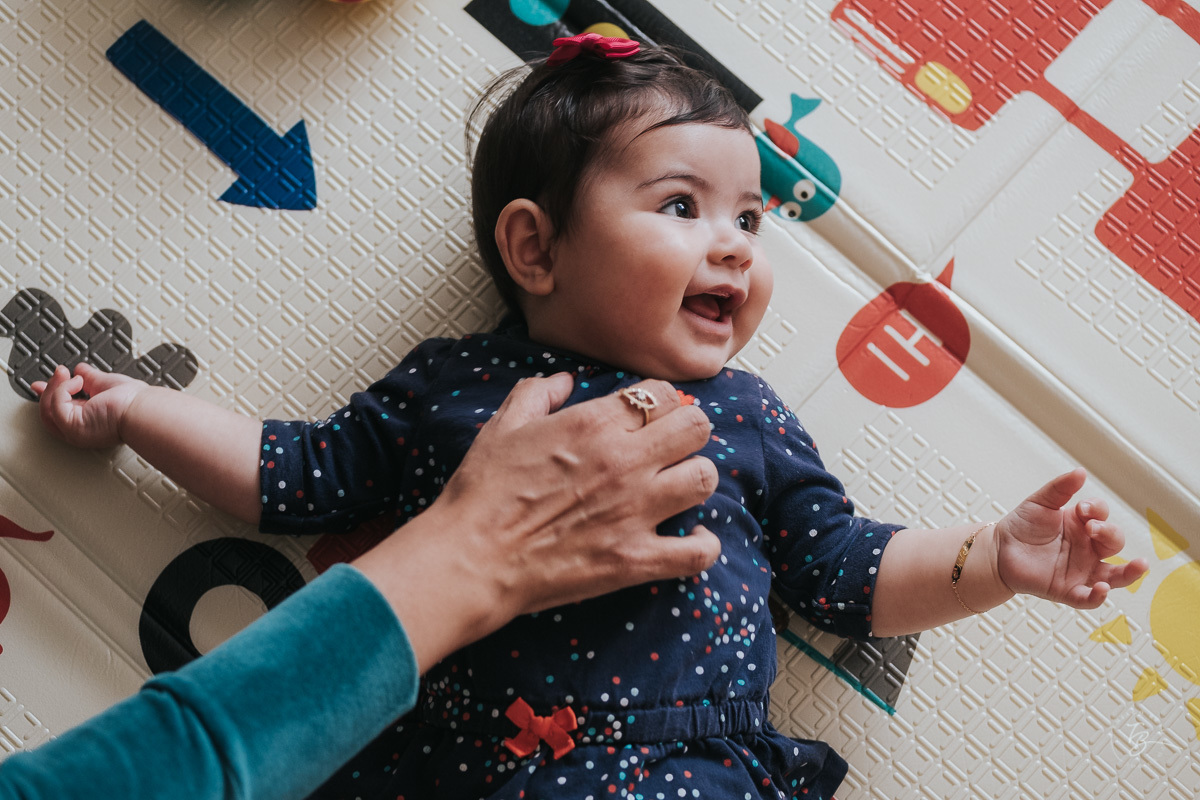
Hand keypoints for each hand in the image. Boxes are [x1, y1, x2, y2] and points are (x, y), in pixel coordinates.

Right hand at [31, 363, 149, 448]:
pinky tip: (77, 382)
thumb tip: (79, 369)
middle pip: (49, 412)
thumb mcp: (105, 383)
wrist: (143, 409)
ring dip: (55, 386)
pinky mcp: (73, 427)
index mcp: (89, 421)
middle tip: (59, 371)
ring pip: (48, 409)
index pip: (60, 411)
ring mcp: (75, 432)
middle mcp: (80, 430)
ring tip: (66, 373)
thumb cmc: (134, 401)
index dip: (48, 396)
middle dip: (49, 390)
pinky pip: (55, 405)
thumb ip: (90, 377)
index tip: (40, 384)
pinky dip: (63, 389)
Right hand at [355, 374, 721, 670]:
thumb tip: (563, 379)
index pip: (662, 393)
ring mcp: (636, 512)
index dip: (660, 400)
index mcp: (594, 424)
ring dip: (695, 478)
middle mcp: (625, 462)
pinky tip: (692, 536)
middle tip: (671, 445)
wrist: (470, 558)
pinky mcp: (635, 559)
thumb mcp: (503, 426)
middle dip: (688, 430)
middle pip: (697, 428)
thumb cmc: (482, 492)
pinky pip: (698, 552)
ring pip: (705, 479)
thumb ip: (538, 393)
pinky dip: (703, 544)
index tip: (649, 415)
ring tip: (678, 486)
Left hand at [996, 468, 1148, 608]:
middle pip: (1113, 542)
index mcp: (1081, 526)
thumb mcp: (1040, 502)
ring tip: (1140, 565)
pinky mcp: (1067, 590)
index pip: (1102, 517)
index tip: (1082, 508)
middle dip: (1108, 533)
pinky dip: (1098, 597)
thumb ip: (1060, 488)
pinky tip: (1102, 589)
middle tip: (1092, 528)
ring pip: (1115, 576)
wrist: (998, 550)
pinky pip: (1088, 598)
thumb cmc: (1021, 526)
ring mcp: (1080, 571)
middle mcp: (1087, 549)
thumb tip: (1080, 472)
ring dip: (1130, 572)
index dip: (1097, 511)